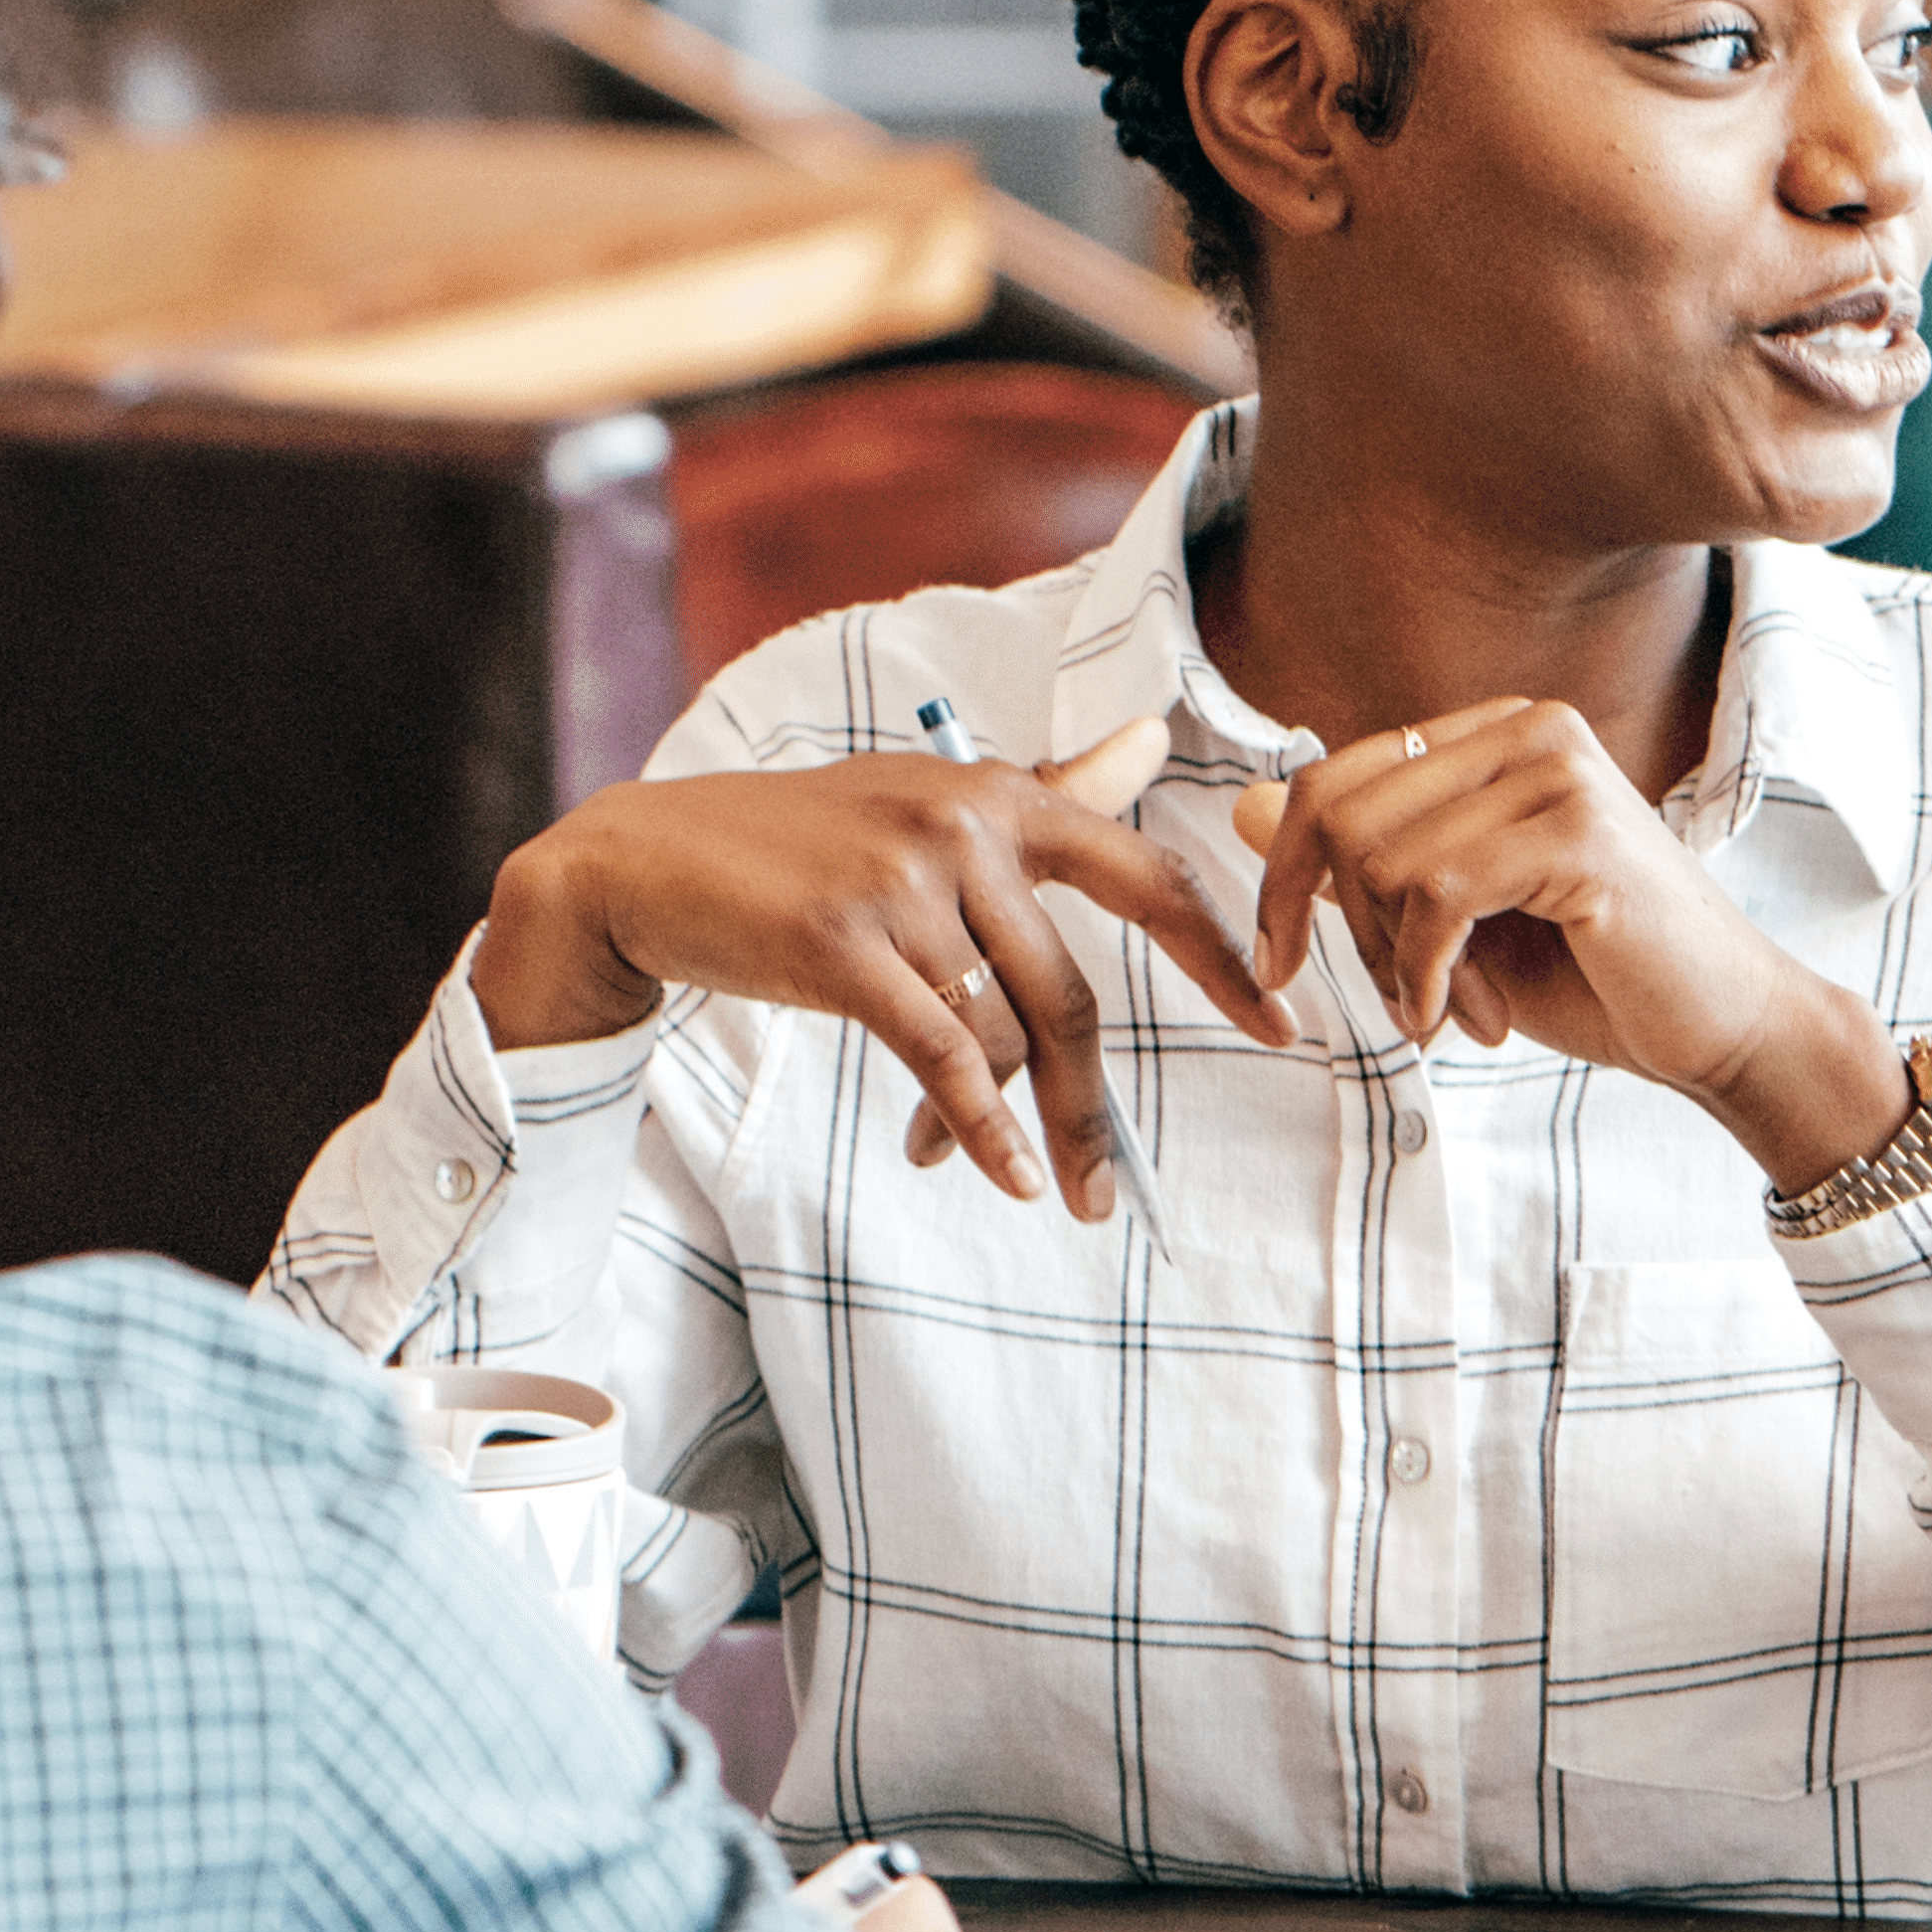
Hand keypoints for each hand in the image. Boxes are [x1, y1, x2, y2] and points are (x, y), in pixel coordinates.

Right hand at [478, 716, 1294, 1221]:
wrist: (647, 860)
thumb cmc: (806, 843)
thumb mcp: (931, 798)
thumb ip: (1049, 785)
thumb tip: (1151, 739)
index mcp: (1005, 795)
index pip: (1146, 877)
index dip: (1222, 956)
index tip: (1284, 1022)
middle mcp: (967, 826)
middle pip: (1071, 993)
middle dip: (1094, 1105)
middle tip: (1109, 1192)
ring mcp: (905, 882)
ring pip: (1001, 1033)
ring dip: (1006, 1124)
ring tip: (1004, 1175)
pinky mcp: (843, 943)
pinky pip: (939, 1055)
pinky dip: (975, 1126)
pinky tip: (994, 1175)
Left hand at [1228, 700, 1910, 1191]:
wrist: (1723, 1029)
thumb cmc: (1598, 975)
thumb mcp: (1452, 920)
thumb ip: (1362, 863)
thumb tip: (1241, 805)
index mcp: (1501, 735)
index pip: (1333, 777)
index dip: (1284, 876)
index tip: (1277, 964)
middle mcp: (1530, 728)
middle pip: (1340, 815)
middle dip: (1349, 933)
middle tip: (1407, 1003)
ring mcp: (1558, 770)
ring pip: (1381, 861)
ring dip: (1399, 967)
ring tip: (1459, 1011)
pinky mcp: (1578, 830)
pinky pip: (1436, 896)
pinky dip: (1428, 975)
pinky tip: (1468, 1017)